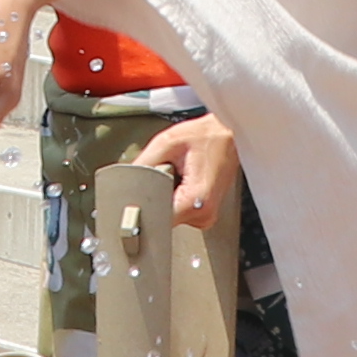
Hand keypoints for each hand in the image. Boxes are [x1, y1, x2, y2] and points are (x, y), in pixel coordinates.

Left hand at [133, 113, 239, 242]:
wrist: (231, 135)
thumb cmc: (207, 136)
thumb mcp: (167, 143)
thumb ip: (143, 165)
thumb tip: (125, 183)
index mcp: (196, 199)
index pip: (157, 221)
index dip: (142, 210)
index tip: (134, 202)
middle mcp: (204, 213)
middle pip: (162, 218)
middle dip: (154, 198)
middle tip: (165, 174)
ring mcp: (206, 216)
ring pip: (169, 216)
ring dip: (165, 197)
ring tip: (179, 175)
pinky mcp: (205, 213)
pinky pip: (179, 212)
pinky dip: (174, 197)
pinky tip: (184, 181)